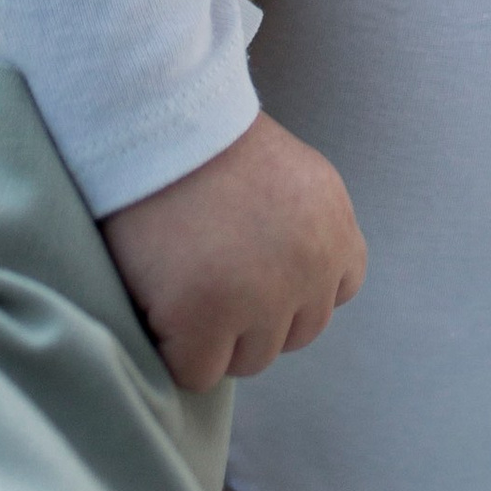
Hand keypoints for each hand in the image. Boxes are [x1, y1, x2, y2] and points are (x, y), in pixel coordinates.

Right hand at [100, 111, 365, 390]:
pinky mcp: (203, 318)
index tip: (250, 264)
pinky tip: (157, 301)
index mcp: (335, 228)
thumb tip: (295, 294)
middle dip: (252, 317)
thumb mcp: (290, 177)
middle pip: (294, 335)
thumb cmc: (205, 142)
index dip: (290, 287)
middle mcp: (311, 267)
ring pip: (248, 360)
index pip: (337, 291)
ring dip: (214, 337)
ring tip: (179, 282)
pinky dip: (172, 350)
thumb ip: (304, 232)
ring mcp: (261, 298)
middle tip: (205, 273)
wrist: (154, 119)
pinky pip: (197, 372)